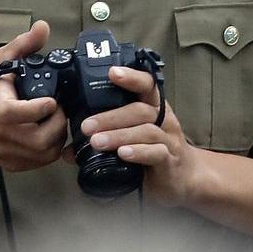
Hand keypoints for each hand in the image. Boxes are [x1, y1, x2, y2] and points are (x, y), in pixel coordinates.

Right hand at [0, 20, 65, 171]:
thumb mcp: (1, 62)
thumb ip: (23, 45)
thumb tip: (43, 27)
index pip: (14, 114)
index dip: (36, 109)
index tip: (51, 100)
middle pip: (37, 139)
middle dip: (57, 123)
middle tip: (58, 109)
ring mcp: (6, 153)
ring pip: (44, 153)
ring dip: (57, 136)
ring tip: (54, 119)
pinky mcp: (13, 165)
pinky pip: (42, 162)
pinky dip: (52, 148)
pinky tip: (49, 132)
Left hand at [79, 65, 201, 205]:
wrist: (183, 179)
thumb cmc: (154, 154)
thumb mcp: (131, 140)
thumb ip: (102, 139)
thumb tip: (69, 150)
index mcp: (153, 109)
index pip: (146, 86)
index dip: (131, 76)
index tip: (112, 72)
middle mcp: (163, 120)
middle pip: (139, 110)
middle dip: (110, 117)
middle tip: (86, 126)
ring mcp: (168, 140)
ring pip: (146, 131)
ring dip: (119, 135)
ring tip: (97, 142)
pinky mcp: (170, 161)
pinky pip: (156, 153)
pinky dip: (139, 152)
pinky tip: (123, 154)